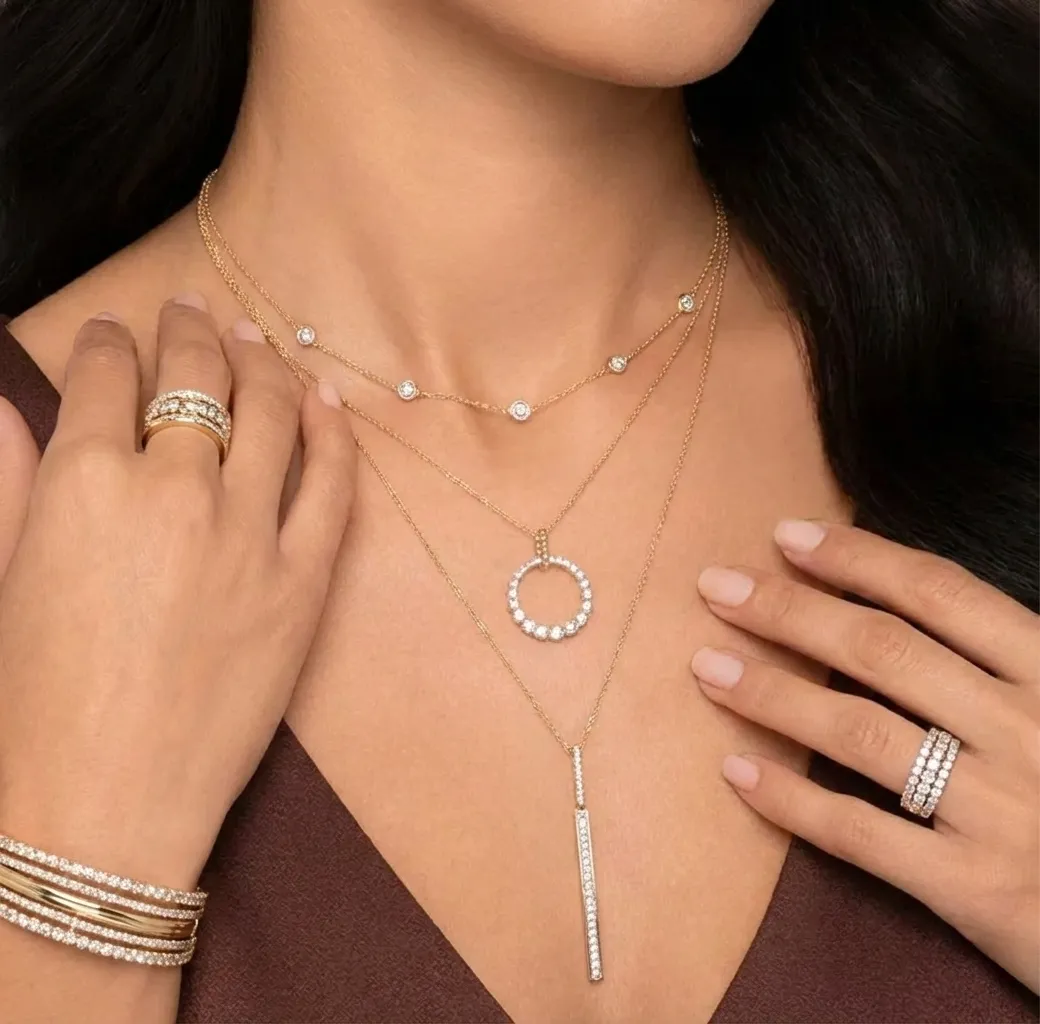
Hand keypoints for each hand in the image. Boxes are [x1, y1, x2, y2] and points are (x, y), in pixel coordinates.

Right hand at [0, 298, 354, 886]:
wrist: (102, 805)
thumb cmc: (29, 701)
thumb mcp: (0, 575)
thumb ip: (8, 480)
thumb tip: (6, 405)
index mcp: (84, 482)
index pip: (109, 374)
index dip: (112, 340)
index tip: (117, 332)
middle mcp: (174, 491)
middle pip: (197, 376)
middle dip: (191, 330)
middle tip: (192, 309)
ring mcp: (251, 534)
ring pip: (273, 413)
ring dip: (265, 363)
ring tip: (257, 341)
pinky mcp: (305, 582)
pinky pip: (335, 483)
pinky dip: (334, 432)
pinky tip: (325, 400)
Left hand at [691, 521, 1038, 990]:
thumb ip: (1009, 660)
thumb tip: (910, 604)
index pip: (941, 594)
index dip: (857, 559)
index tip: (787, 537)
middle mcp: (1027, 731)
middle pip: (882, 651)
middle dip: (789, 611)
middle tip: (716, 588)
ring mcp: (1001, 811)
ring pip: (860, 732)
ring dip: (772, 692)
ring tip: (707, 667)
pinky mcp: (978, 889)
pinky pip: (862, 834)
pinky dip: (792, 800)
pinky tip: (737, 770)